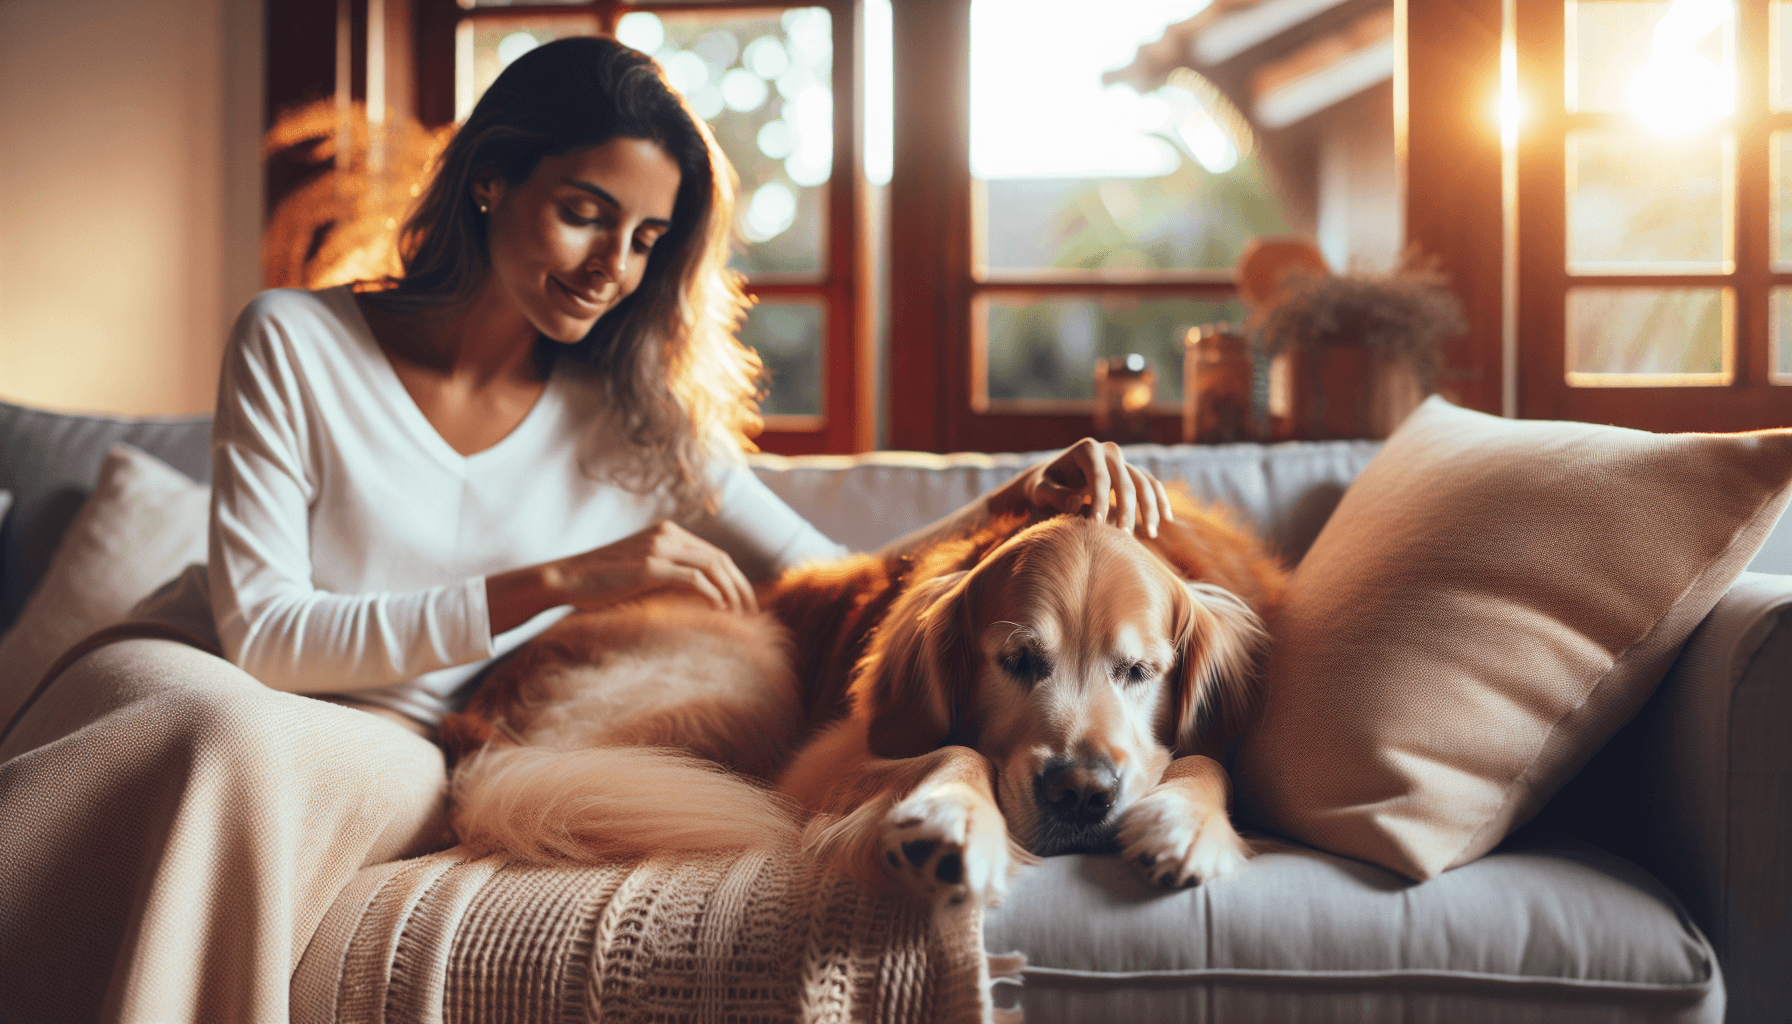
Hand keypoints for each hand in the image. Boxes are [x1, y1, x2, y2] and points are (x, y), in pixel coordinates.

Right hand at [488, 521, 756, 633]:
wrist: (565, 578)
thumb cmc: (600, 582)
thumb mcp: (639, 570)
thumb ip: (666, 573)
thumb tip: (697, 598)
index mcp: (667, 532)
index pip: (715, 554)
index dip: (736, 578)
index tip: (746, 603)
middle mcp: (667, 534)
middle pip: (720, 559)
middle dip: (741, 587)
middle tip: (753, 614)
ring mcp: (658, 548)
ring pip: (712, 567)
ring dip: (731, 593)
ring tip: (740, 617)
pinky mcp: (649, 566)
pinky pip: (694, 579)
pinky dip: (712, 595)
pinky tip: (720, 613)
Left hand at [1002, 438, 1173, 537]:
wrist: (1053, 479)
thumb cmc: (1044, 486)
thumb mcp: (1040, 490)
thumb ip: (1055, 495)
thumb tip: (1078, 503)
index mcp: (1087, 449)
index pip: (1099, 479)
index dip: (1100, 503)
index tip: (1097, 527)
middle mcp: (1109, 450)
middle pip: (1125, 482)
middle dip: (1127, 511)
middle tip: (1123, 538)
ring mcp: (1123, 460)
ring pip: (1144, 483)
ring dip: (1149, 509)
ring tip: (1149, 536)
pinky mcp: (1131, 472)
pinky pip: (1151, 484)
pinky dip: (1159, 501)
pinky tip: (1165, 521)